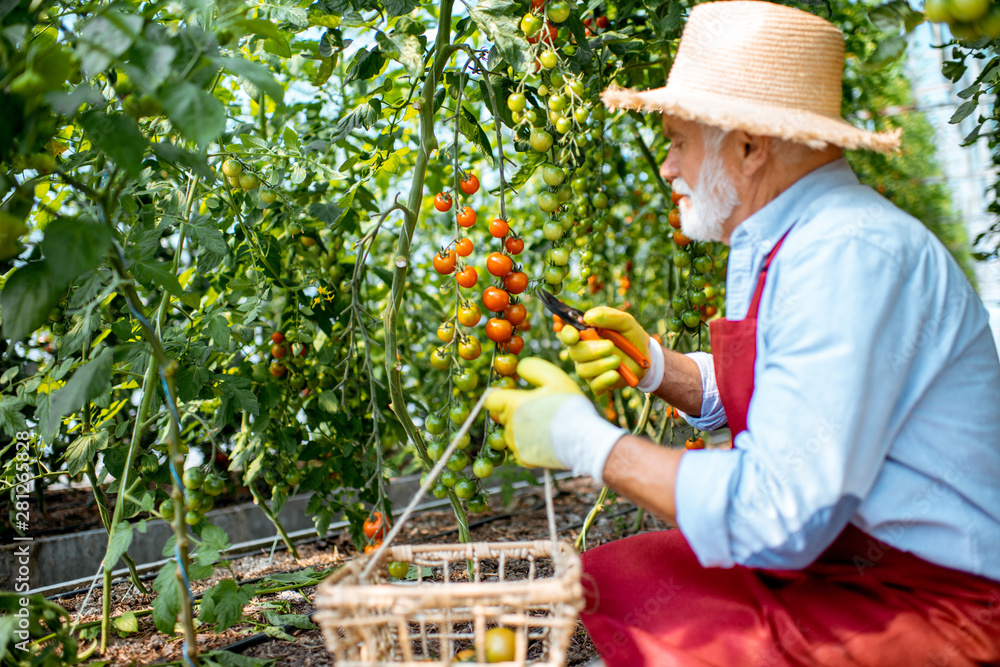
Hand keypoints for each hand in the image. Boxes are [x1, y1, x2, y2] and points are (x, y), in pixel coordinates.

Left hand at [484, 358, 626, 482]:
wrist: (585, 441)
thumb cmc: (571, 407)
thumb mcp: (556, 379)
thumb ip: (533, 368)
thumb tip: (519, 367)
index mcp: (514, 405)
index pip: (491, 399)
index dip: (500, 395)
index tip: (514, 394)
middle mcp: (510, 426)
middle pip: (502, 415)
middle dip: (514, 411)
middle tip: (538, 409)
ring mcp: (516, 445)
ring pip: (510, 433)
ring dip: (522, 428)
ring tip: (547, 425)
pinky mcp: (525, 459)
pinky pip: (520, 448)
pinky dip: (528, 444)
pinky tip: (546, 439)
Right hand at [568, 307, 650, 394]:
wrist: (647, 357)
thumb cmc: (631, 336)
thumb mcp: (625, 322)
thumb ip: (608, 315)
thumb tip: (587, 317)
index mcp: (586, 335)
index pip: (568, 334)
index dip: (568, 335)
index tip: (575, 336)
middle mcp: (583, 353)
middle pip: (575, 353)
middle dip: (592, 350)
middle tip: (610, 346)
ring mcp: (590, 370)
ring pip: (583, 370)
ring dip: (601, 365)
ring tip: (618, 360)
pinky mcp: (598, 384)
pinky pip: (594, 385)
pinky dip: (604, 380)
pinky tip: (615, 374)